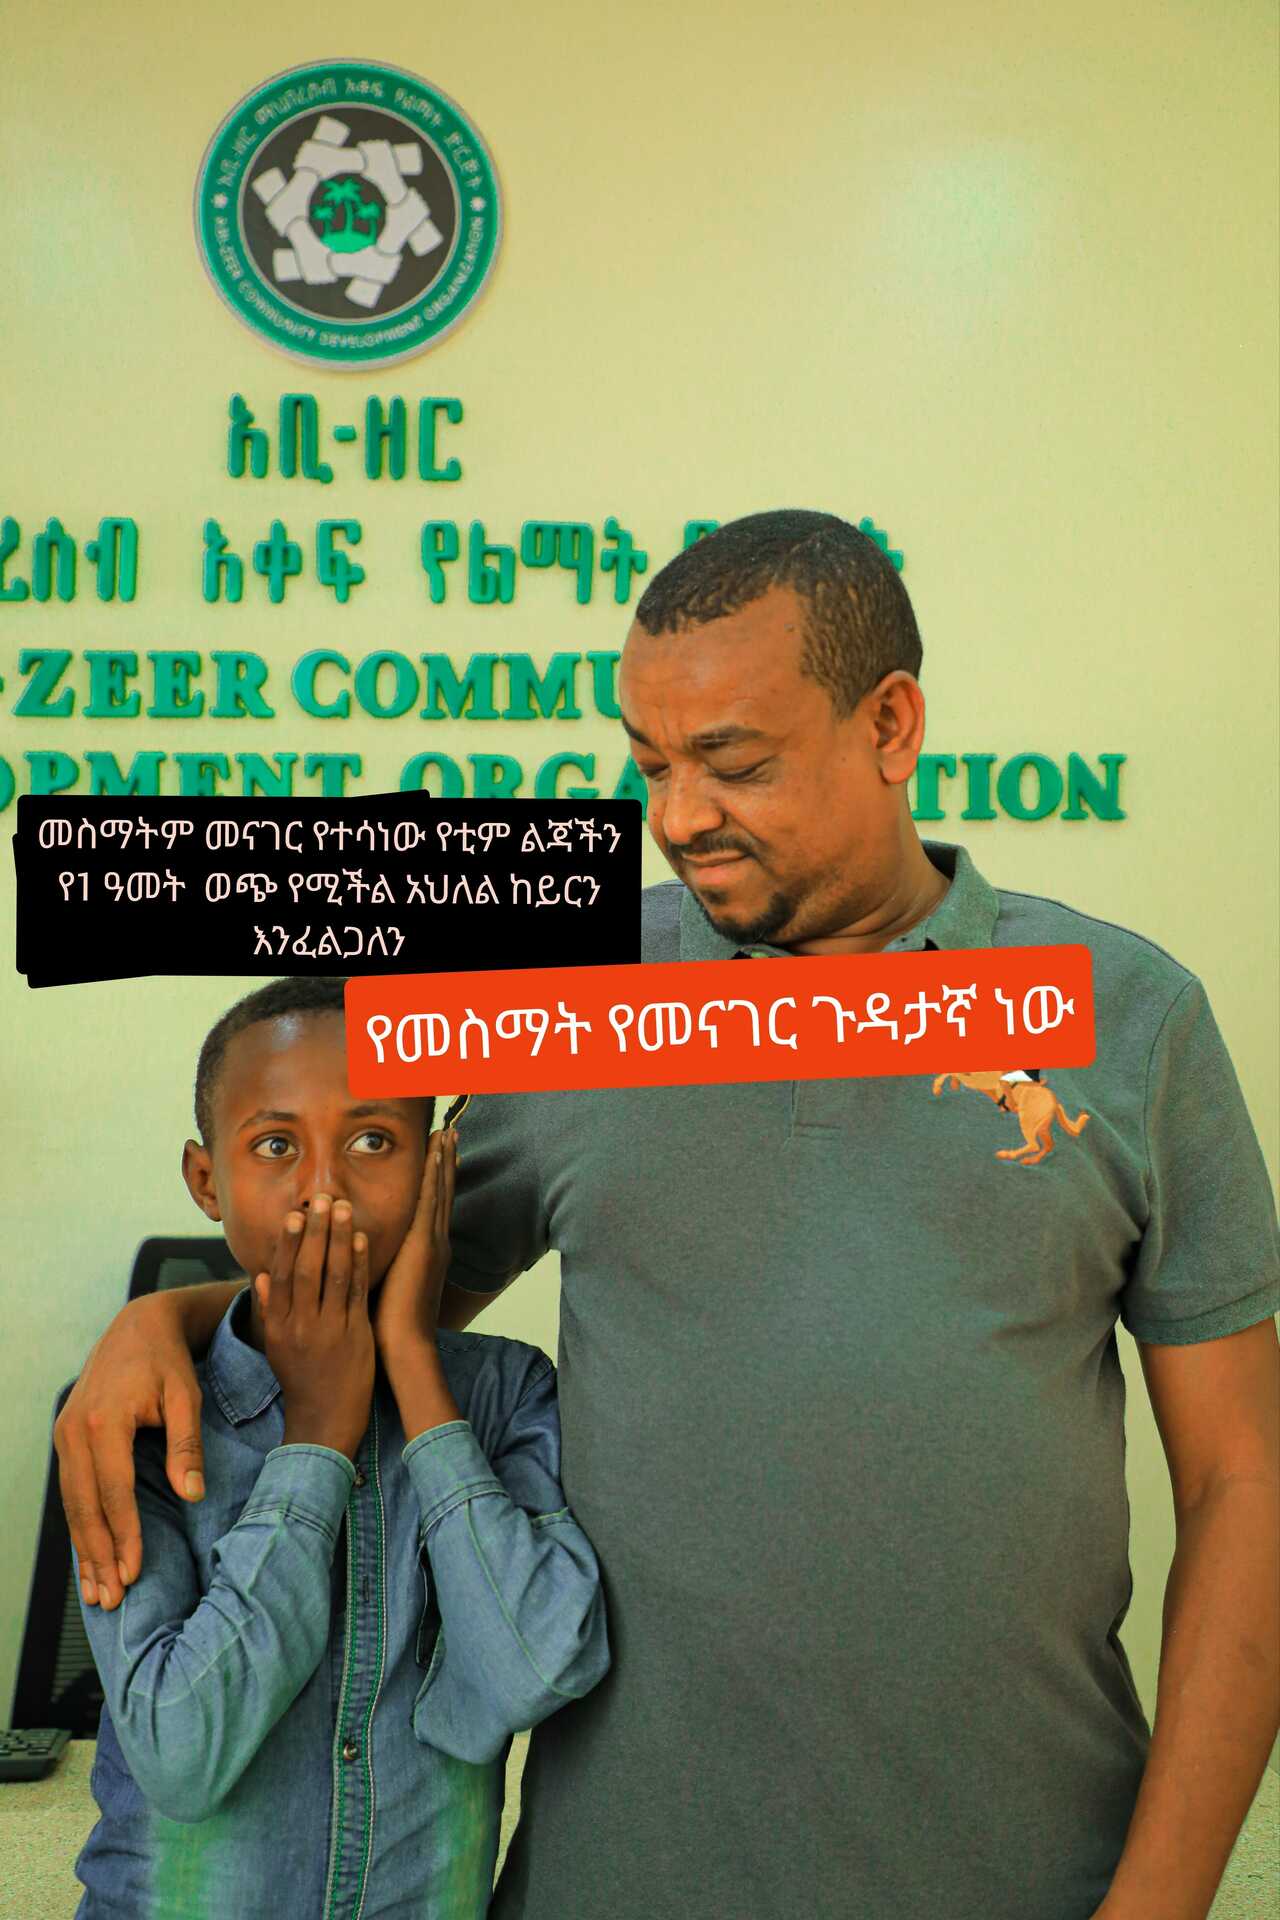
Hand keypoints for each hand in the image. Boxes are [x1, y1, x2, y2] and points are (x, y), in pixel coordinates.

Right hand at [55, 1286, 224, 1610]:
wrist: (138, 1326)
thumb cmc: (167, 1362)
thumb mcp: (186, 1397)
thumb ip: (186, 1445)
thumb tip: (190, 1493)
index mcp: (105, 1421)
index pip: (114, 1491)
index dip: (123, 1535)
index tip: (133, 1572)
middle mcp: (75, 1430)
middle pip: (85, 1506)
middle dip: (98, 1555)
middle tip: (112, 1599)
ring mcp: (64, 1435)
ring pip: (72, 1504)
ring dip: (84, 1549)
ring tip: (98, 1592)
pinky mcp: (65, 1439)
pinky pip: (71, 1491)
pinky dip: (79, 1526)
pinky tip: (89, 1556)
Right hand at [256, 1196, 374, 1461]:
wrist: (325, 1420)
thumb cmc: (301, 1379)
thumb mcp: (277, 1346)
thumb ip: (271, 1309)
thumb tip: (261, 1275)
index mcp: (279, 1325)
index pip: (280, 1275)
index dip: (286, 1242)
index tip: (293, 1213)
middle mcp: (301, 1325)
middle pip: (305, 1269)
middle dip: (313, 1231)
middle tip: (320, 1198)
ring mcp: (329, 1330)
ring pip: (332, 1276)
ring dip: (338, 1238)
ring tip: (341, 1207)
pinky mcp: (355, 1336)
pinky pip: (357, 1293)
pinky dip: (359, 1264)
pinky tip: (361, 1238)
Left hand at [372, 1129, 456, 1363]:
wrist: (404, 1346)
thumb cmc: (391, 1326)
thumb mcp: (386, 1286)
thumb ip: (380, 1265)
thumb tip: (361, 1251)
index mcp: (428, 1253)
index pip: (433, 1207)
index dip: (438, 1179)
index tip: (439, 1154)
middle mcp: (436, 1243)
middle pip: (442, 1192)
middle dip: (445, 1161)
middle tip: (449, 1131)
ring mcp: (433, 1242)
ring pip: (439, 1191)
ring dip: (442, 1160)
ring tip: (446, 1133)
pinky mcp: (425, 1244)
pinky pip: (430, 1201)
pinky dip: (435, 1175)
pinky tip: (435, 1154)